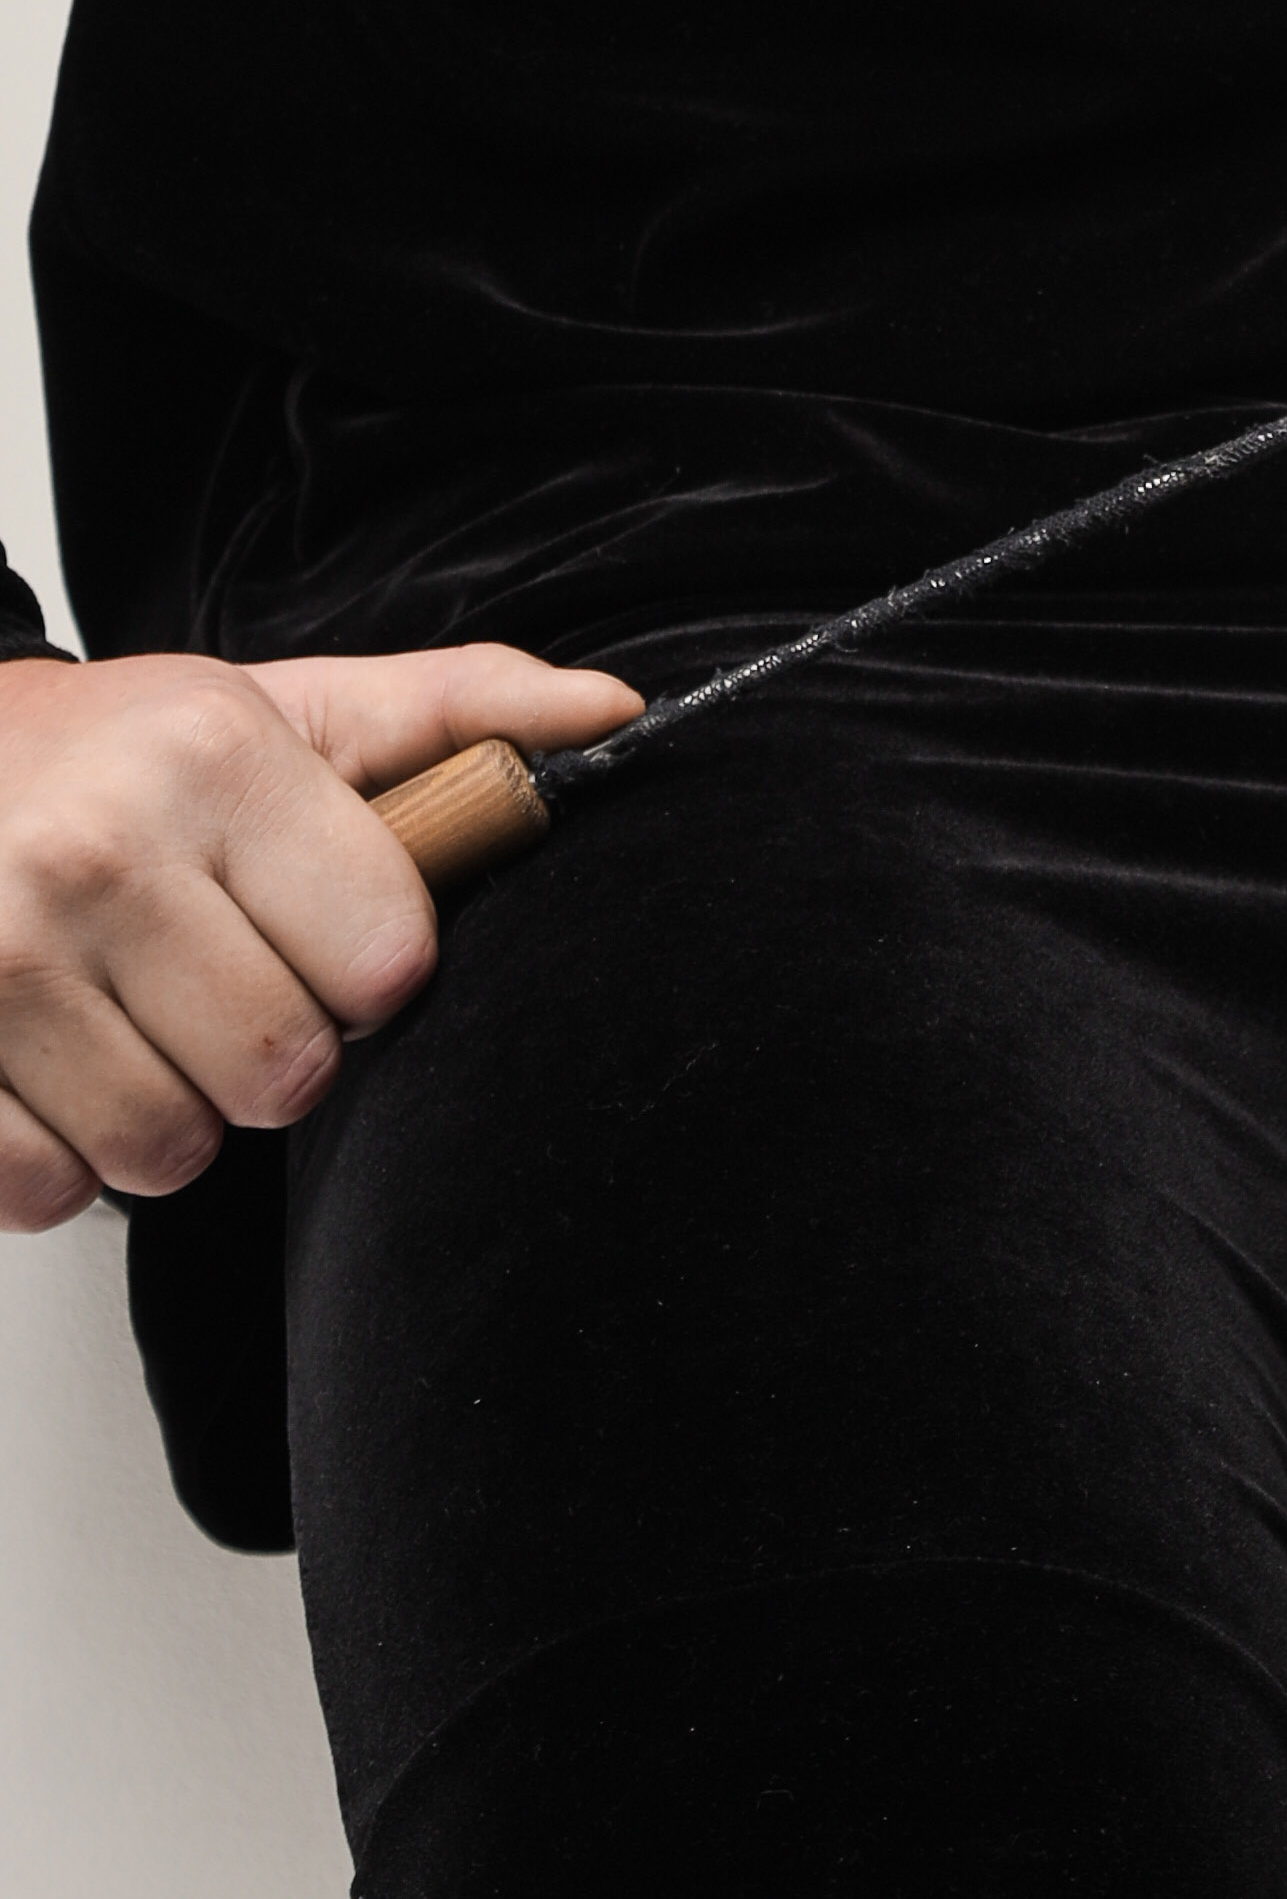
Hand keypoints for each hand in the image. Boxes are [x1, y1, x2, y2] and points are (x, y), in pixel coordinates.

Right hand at [0, 642, 638, 1230]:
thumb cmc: (121, 753)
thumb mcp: (289, 706)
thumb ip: (458, 708)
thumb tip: (617, 715)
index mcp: (216, 760)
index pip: (387, 958)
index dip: (375, 970)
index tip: (327, 935)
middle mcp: (102, 855)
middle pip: (286, 1072)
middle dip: (276, 1052)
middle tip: (224, 982)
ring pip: (168, 1150)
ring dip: (168, 1114)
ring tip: (137, 1020)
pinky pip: (48, 1193)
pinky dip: (62, 1159)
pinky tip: (56, 1065)